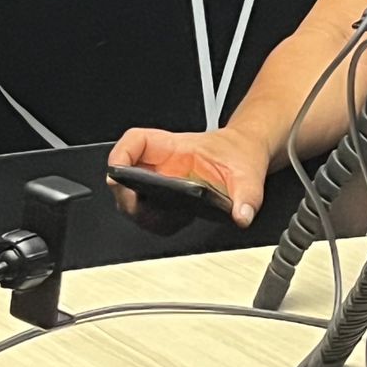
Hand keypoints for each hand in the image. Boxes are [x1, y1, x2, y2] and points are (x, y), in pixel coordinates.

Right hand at [107, 126, 269, 228]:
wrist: (247, 155)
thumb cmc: (240, 153)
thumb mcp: (248, 172)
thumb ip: (246, 195)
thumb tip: (241, 215)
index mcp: (174, 147)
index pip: (135, 142)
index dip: (120, 156)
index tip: (117, 174)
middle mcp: (162, 164)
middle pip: (126, 177)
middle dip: (128, 198)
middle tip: (145, 209)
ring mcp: (161, 182)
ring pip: (133, 200)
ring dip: (143, 214)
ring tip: (166, 218)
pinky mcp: (167, 200)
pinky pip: (150, 215)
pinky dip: (158, 223)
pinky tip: (177, 222)